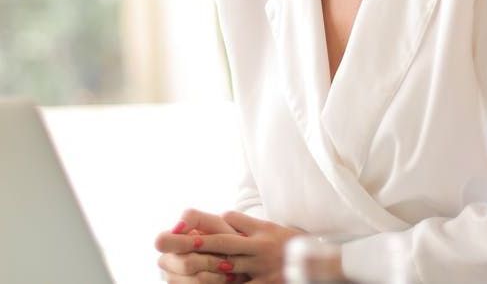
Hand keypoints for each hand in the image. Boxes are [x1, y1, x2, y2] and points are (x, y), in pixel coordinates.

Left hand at [155, 209, 303, 283]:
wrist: (320, 266)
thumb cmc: (291, 246)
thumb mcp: (272, 229)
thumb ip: (247, 224)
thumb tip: (222, 218)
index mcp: (260, 231)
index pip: (229, 222)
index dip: (205, 222)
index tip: (181, 219)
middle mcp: (259, 247)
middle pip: (221, 243)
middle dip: (193, 241)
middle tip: (166, 240)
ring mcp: (262, 268)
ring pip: (226, 268)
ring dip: (200, 268)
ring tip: (177, 266)